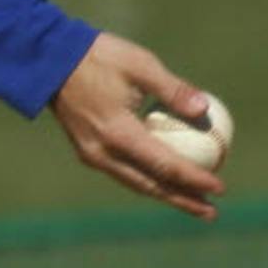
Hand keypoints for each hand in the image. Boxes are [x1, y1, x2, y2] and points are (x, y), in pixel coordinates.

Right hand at [47, 32, 224, 220]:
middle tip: (212, 210)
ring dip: (164, 194)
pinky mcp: (86, 150)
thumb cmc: (97, 57)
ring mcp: (91, 153)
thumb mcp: (140, 65)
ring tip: (192, 202)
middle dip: (182, 200)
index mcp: (118, 133)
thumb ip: (173, 90)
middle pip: (150, 185)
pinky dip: (146, 179)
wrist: (47, 59)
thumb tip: (205, 110)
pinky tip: (162, 178)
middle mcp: (103, 152)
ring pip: (134, 182)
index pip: (165, 165)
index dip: (195, 179)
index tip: (220, 187)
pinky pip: (122, 172)